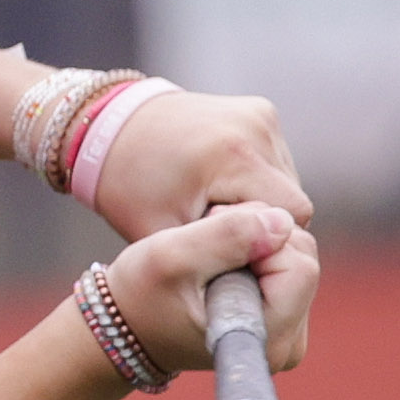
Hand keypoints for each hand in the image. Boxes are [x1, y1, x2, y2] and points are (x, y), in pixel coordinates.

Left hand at [91, 90, 311, 242]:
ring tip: (216, 207)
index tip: (231, 250)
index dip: (265, 242)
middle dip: (263, 224)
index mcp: (234, 156)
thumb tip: (258, 289)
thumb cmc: (130, 186)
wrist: (109, 127)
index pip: (290, 218)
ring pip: (286, 180)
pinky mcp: (260, 110)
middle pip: (291, 198)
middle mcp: (256, 127)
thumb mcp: (163, 235)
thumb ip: (214, 257)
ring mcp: (260, 114)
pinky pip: (275, 159)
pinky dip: (255, 178)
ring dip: (260, 201)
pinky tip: (220, 184)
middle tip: (221, 234)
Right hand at [98, 204, 317, 374]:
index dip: (259, 238)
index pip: (299, 265)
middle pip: (303, 258)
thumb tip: (283, 222)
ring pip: (297, 256)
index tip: (213, 240)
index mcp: (265, 339)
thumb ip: (227, 235)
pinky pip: (289, 264)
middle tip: (208, 245)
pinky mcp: (283, 319)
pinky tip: (222, 263)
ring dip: (257, 241)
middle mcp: (286, 344)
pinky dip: (259, 252)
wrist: (126, 324)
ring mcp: (288, 333)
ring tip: (210, 256)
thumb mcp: (172, 256)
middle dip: (260, 236)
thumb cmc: (141, 295)